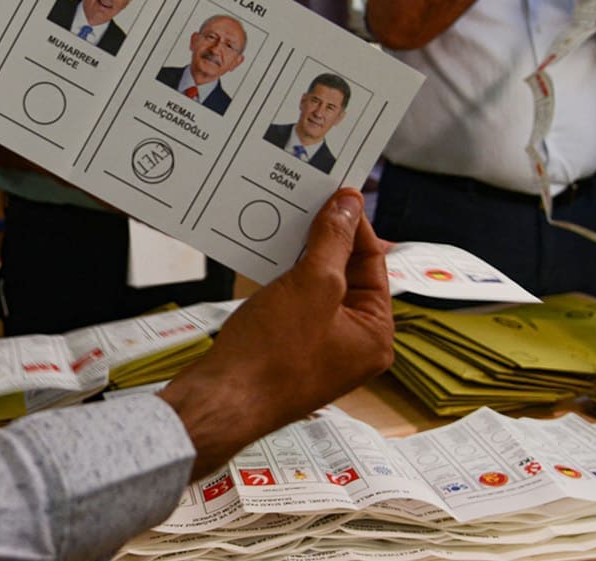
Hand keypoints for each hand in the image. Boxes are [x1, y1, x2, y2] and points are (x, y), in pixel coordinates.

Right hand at [158, 190, 393, 478]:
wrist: (220, 401)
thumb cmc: (273, 352)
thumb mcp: (312, 285)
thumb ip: (333, 240)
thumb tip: (349, 202)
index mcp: (375, 336)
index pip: (374, 265)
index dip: (354, 227)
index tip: (335, 194)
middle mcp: (353, 346)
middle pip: (347, 277)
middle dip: (327, 241)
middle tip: (306, 203)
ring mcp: (318, 351)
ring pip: (317, 290)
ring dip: (302, 258)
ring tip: (284, 223)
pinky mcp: (286, 353)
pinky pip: (294, 306)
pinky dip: (283, 280)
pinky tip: (265, 257)